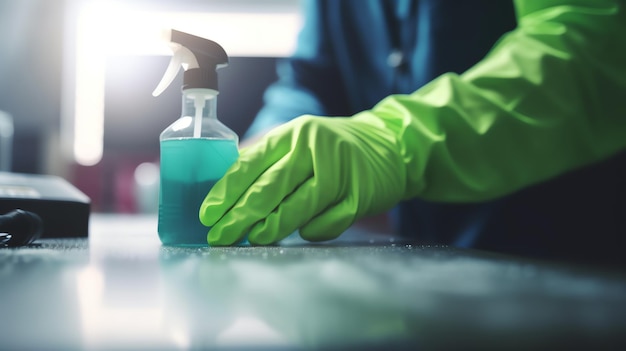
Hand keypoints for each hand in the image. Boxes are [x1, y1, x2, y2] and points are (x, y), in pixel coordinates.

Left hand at [199, 114, 407, 245]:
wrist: (389, 145)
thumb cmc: (332, 149)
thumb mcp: (299, 142)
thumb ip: (269, 163)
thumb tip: (227, 197)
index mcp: (293, 134)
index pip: (251, 164)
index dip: (226, 192)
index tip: (208, 214)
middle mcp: (314, 148)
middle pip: (270, 188)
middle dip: (240, 216)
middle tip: (220, 237)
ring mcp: (340, 172)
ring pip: (298, 206)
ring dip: (272, 227)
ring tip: (253, 239)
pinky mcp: (359, 195)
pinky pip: (328, 222)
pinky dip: (312, 230)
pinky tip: (301, 232)